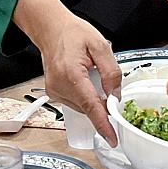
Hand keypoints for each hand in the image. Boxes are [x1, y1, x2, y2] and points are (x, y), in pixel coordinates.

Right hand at [36, 16, 121, 143]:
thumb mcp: (100, 45)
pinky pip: (76, 102)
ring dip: (93, 97)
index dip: (103, 125)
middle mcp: (59, 86)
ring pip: (83, 106)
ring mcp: (54, 91)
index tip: (112, 138)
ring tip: (88, 73)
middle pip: (88, 107)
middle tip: (104, 80)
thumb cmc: (72, 33)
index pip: (91, 106)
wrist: (51, 29)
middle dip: (102, 101)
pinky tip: (82, 78)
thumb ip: (111, 72)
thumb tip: (115, 95)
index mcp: (71, 73)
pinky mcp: (54, 93)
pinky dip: (84, 95)